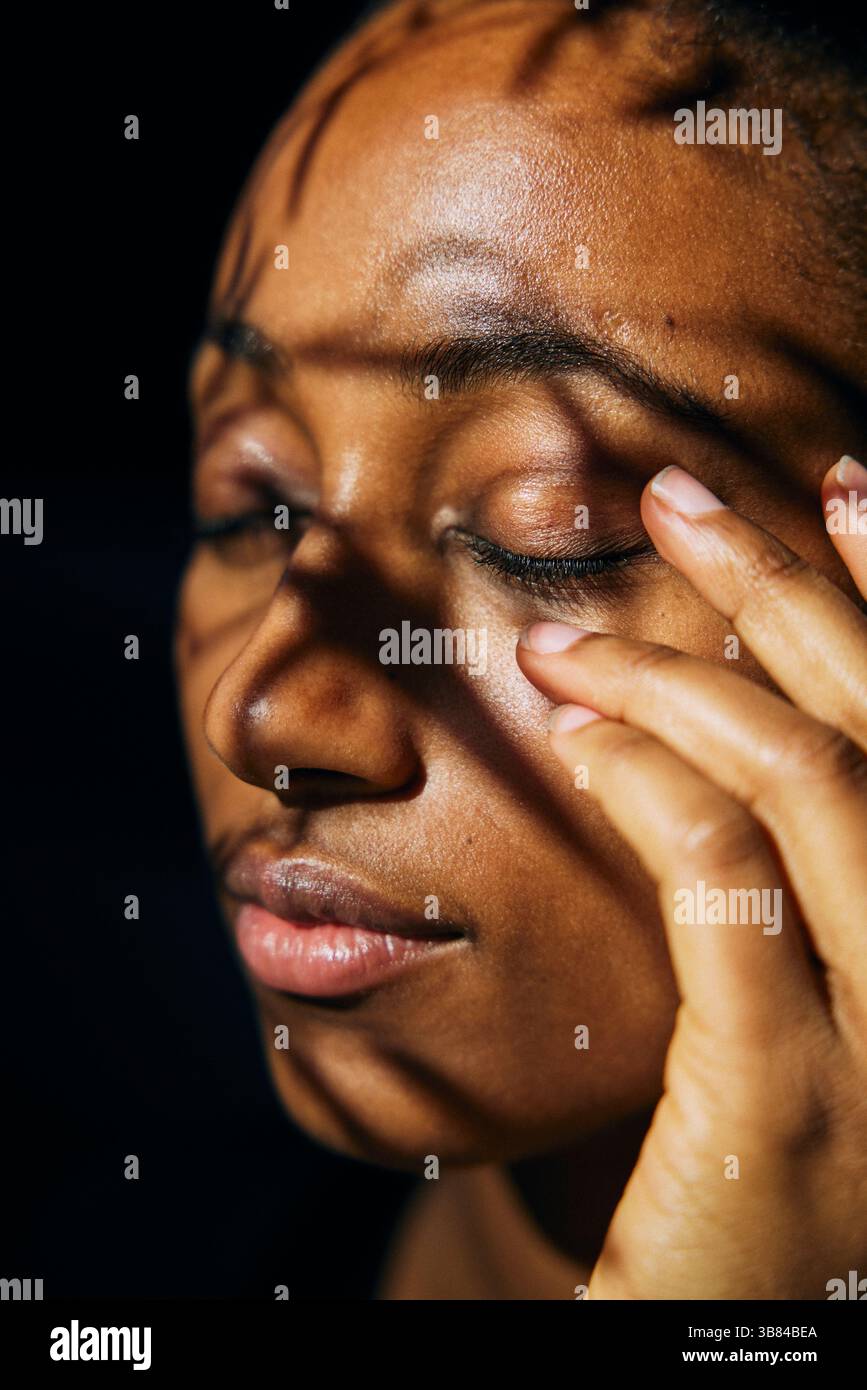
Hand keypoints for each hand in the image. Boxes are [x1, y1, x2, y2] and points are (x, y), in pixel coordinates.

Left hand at [516, 457, 866, 1299]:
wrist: (757, 1356)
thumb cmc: (792, 1183)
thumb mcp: (846, 1009)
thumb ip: (824, 878)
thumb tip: (752, 723)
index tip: (847, 490)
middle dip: (788, 584)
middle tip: (683, 495)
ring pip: (813, 780)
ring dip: (683, 678)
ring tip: (571, 639)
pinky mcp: (799, 1097)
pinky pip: (726, 884)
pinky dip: (653, 784)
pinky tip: (581, 740)